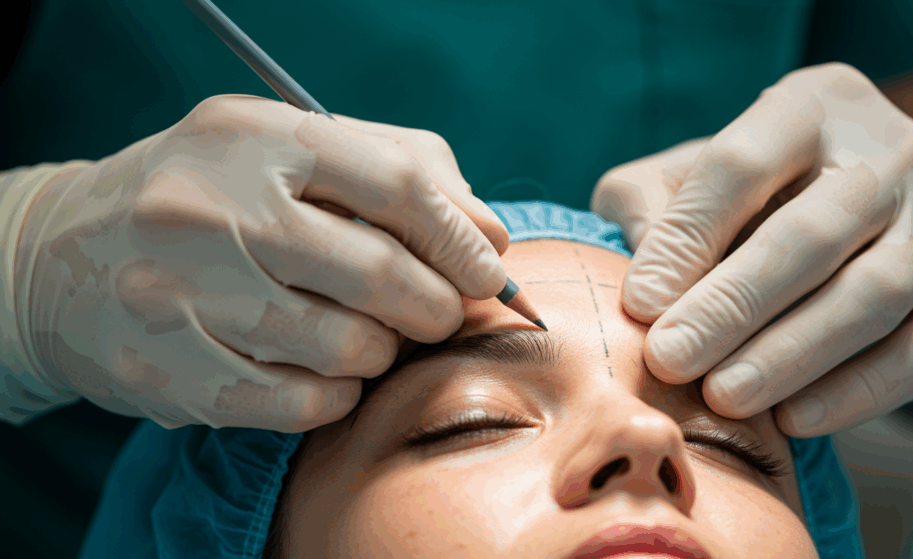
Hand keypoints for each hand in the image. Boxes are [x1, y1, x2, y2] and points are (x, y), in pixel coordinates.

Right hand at [13, 94, 508, 431]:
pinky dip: (339, 393)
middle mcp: (212, 211)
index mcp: (253, 139)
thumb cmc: (201, 197)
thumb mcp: (281, 149)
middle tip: (439, 313)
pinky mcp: (170, 372)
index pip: (398, 183)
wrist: (58, 257)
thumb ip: (394, 166)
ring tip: (365, 334)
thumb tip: (488, 234)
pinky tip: (325, 369)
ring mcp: (183, 296)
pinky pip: (305, 403)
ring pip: (349, 347)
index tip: (489, 270)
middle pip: (382, 275)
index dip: (462, 236)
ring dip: (383, 351)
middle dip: (435, 306)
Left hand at [592, 64, 912, 436]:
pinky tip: (796, 417)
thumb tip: (642, 281)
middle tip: (670, 361)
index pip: (741, 164)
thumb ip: (653, 206)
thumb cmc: (763, 203)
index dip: (686, 239)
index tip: (639, 306)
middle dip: (733, 305)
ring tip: (724, 397)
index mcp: (814, 105)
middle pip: (811, 232)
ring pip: (872, 292)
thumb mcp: (698, 178)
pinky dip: (857, 390)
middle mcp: (893, 152)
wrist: (894, 229)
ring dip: (791, 353)